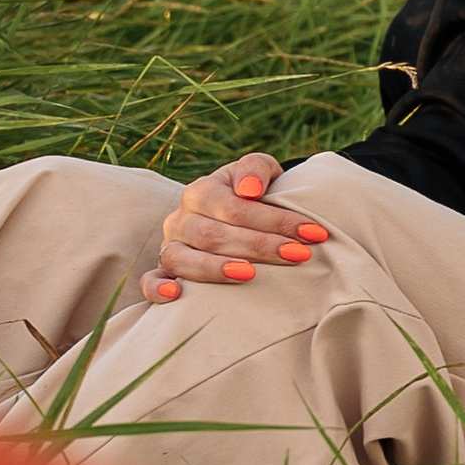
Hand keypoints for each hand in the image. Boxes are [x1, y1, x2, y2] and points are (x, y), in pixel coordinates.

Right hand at [144, 153, 329, 301]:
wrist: (237, 212)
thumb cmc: (253, 193)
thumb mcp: (260, 171)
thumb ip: (256, 169)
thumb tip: (249, 191)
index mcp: (201, 191)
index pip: (235, 208)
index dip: (275, 221)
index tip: (313, 234)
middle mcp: (180, 218)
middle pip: (214, 235)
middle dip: (260, 246)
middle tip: (299, 255)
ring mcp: (170, 245)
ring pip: (183, 258)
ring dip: (217, 268)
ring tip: (252, 274)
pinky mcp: (164, 270)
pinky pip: (150, 281)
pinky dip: (157, 288)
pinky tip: (177, 295)